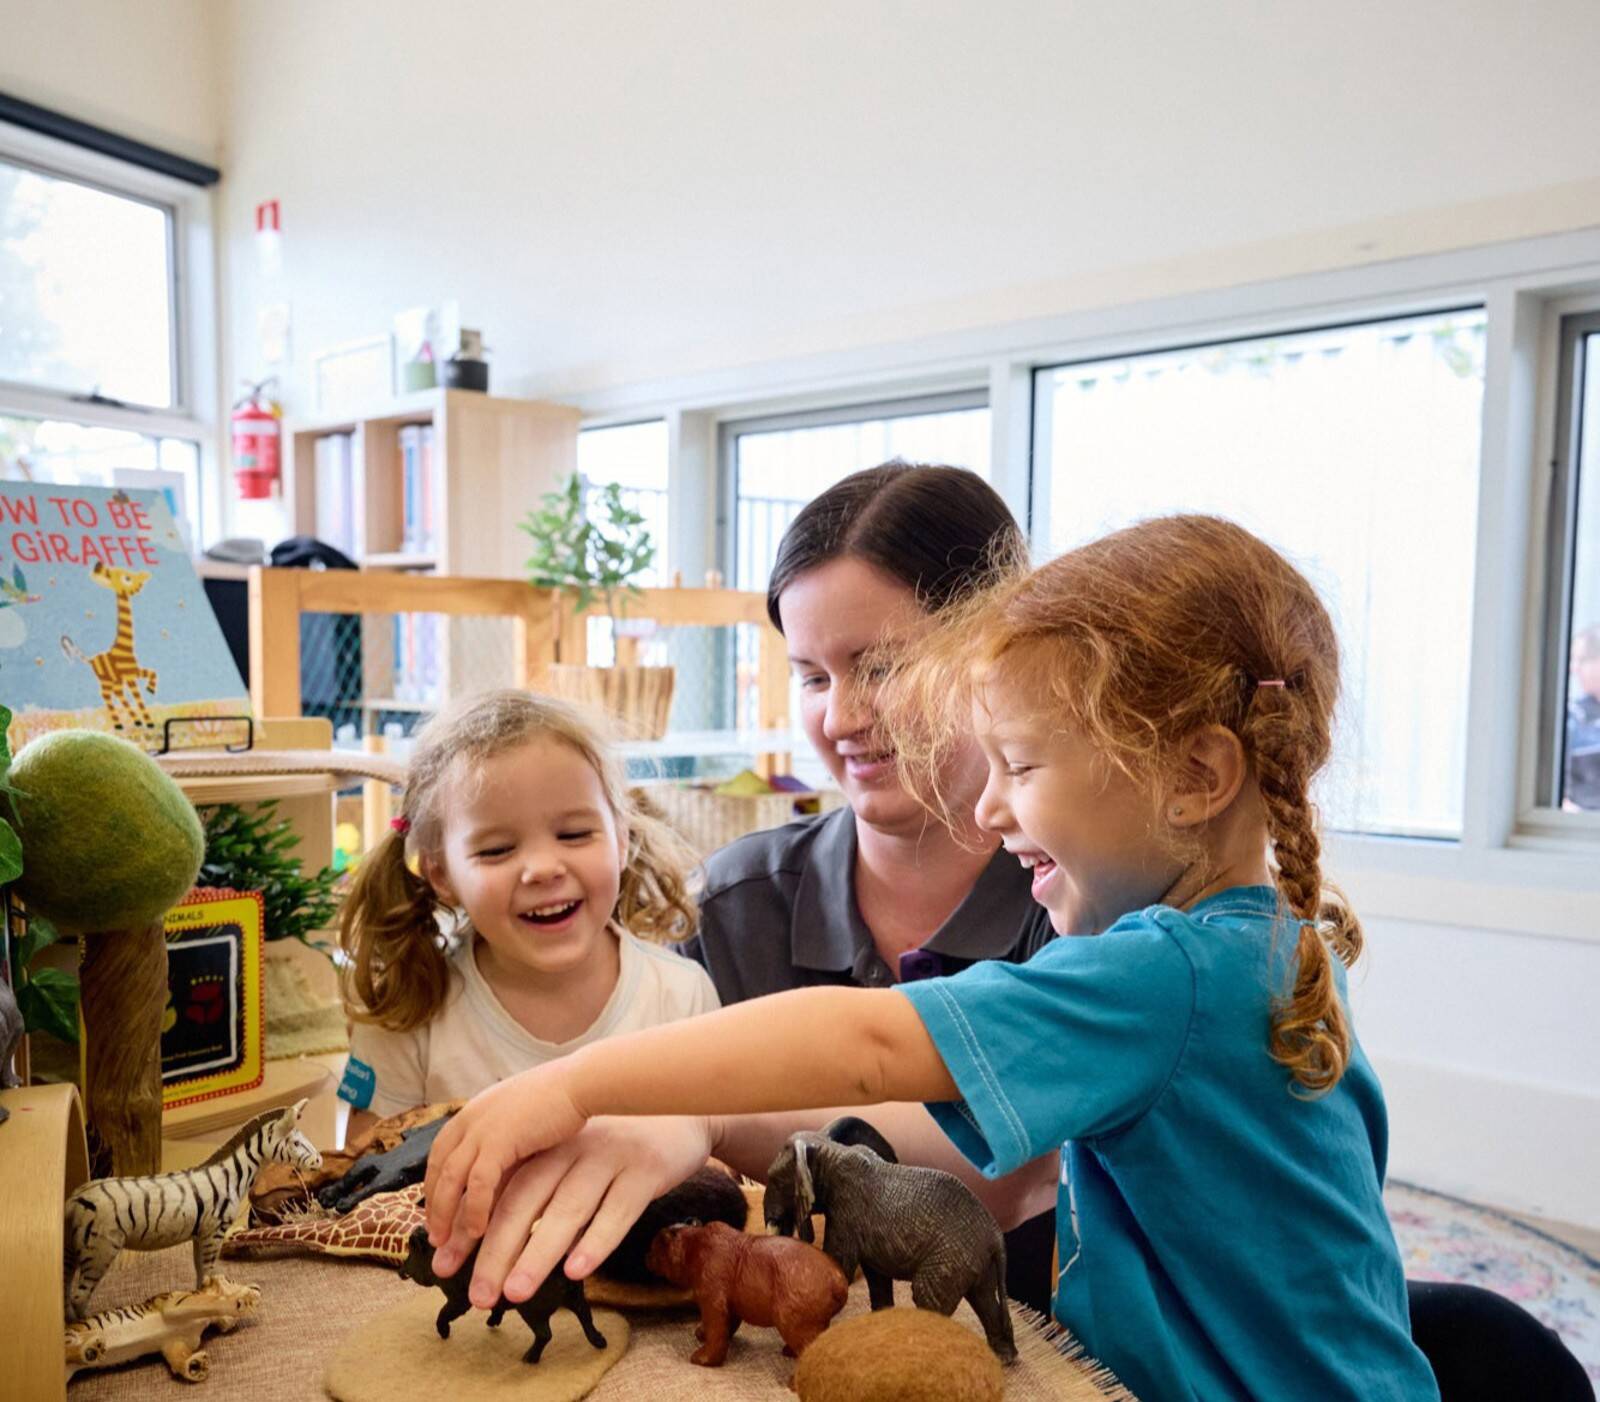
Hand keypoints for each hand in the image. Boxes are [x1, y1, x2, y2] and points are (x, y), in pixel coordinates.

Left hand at [423, 1061, 586, 1280]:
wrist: (581, 1082)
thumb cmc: (563, 1099)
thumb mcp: (523, 1116)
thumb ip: (508, 1140)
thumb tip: (505, 1168)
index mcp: (476, 1110)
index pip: (441, 1153)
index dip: (436, 1185)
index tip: (437, 1212)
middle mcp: (472, 1118)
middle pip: (439, 1168)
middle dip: (434, 1206)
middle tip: (435, 1238)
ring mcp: (483, 1128)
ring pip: (451, 1179)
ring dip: (446, 1214)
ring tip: (448, 1243)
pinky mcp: (500, 1140)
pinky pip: (478, 1183)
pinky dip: (474, 1209)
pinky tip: (479, 1231)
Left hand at [447, 1114, 717, 1308]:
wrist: (681, 1112)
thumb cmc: (618, 1145)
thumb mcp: (573, 1154)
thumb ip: (540, 1184)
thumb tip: (487, 1239)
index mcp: (549, 1146)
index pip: (500, 1190)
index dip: (471, 1229)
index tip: (444, 1268)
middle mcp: (572, 1150)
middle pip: (524, 1202)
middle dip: (496, 1251)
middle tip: (478, 1296)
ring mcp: (609, 1159)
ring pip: (566, 1211)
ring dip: (538, 1254)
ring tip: (515, 1294)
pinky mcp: (645, 1172)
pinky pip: (617, 1213)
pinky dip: (595, 1243)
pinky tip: (576, 1273)